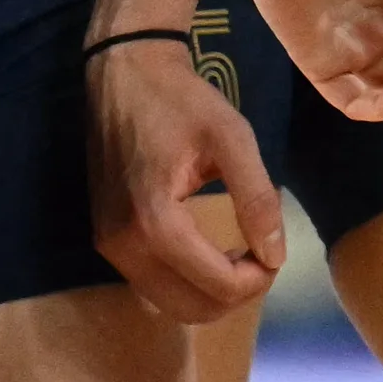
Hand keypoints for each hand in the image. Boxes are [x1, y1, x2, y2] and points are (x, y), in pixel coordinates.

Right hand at [86, 38, 283, 323]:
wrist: (123, 72)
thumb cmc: (181, 99)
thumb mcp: (232, 137)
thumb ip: (257, 197)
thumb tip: (275, 256)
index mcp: (155, 220)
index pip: (218, 286)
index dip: (259, 279)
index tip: (275, 250)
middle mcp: (124, 246)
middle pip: (192, 309)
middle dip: (237, 294)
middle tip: (262, 257)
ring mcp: (110, 247)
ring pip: (171, 305)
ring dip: (212, 293)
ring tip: (240, 255)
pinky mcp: (107, 241)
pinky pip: (153, 285)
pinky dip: (188, 283)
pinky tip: (211, 252)